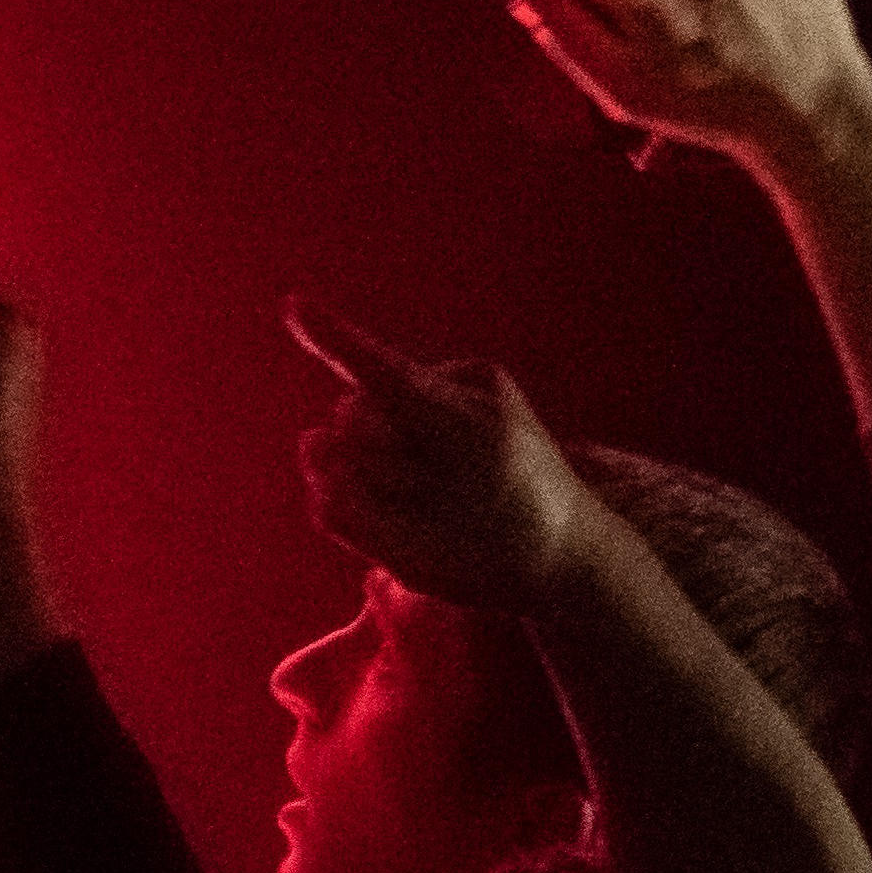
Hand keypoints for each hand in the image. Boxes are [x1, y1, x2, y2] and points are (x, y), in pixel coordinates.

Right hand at [288, 301, 595, 611]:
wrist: (578, 556)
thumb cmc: (493, 568)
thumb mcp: (415, 561)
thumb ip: (348, 510)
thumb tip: (309, 445)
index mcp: (466, 442)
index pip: (387, 379)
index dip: (334, 342)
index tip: (293, 304)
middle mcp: (477, 396)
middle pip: (360, 414)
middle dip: (364, 461)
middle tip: (415, 506)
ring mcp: (484, 379)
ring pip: (382, 403)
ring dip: (388, 451)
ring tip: (439, 492)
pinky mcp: (487, 376)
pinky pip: (412, 391)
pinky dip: (413, 429)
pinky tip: (446, 463)